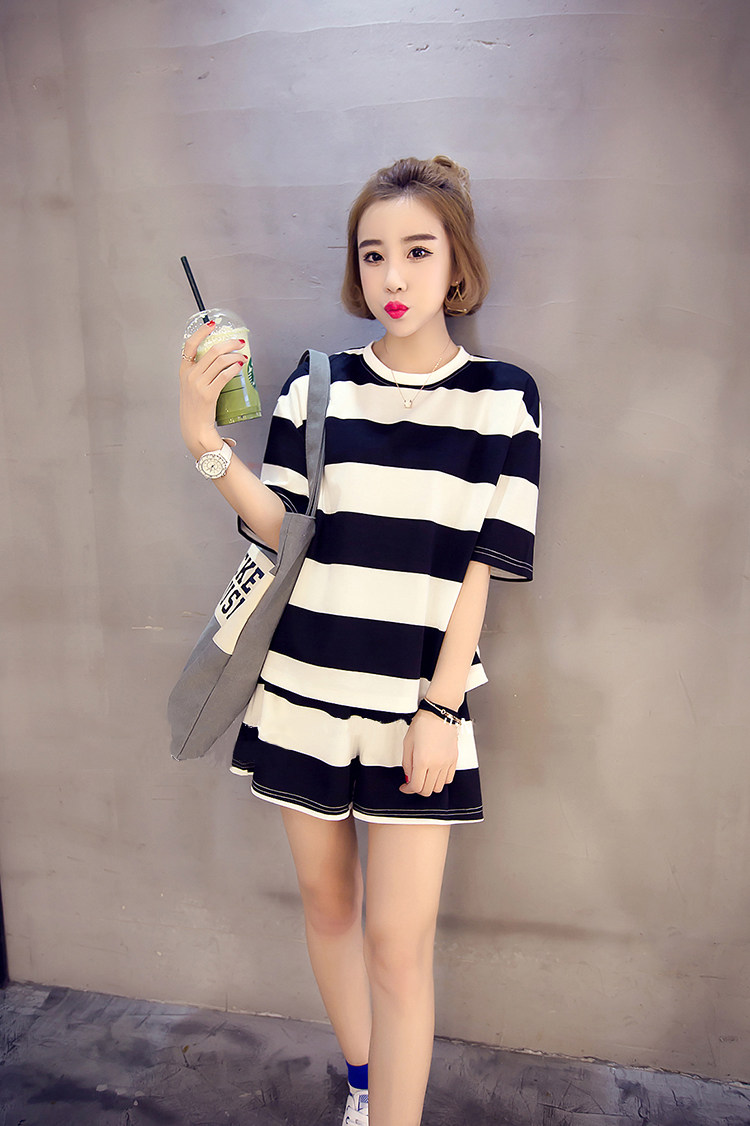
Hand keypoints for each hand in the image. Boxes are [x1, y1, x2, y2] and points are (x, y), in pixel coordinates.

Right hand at [179, 321, 247, 456]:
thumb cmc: (196, 409)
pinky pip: (224, 375)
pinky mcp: (208, 394)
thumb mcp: (192, 388)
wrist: (194, 430)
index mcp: (184, 371)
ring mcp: (198, 385)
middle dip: (229, 343)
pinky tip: (240, 366)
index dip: (201, 332)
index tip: (212, 325)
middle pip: (212, 350)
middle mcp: (190, 376)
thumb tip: (222, 361)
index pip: (189, 345)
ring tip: (243, 357)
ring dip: (235, 356)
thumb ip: (202, 374)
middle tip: (239, 343)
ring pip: (220, 361)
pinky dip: (234, 368)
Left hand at [399, 709, 458, 796]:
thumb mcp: (408, 743)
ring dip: (430, 785)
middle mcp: (436, 764)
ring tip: (424, 776)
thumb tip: (408, 778)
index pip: (416, 786)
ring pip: (439, 787)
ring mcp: (447, 763)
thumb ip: (407, 764)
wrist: (439, 713)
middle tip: (413, 782)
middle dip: (418, 789)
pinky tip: (434, 772)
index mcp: (422, 760)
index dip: (408, 790)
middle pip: (428, 790)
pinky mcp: (454, 760)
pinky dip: (441, 780)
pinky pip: (449, 779)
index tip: (405, 787)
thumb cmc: (423, 724)